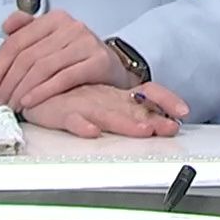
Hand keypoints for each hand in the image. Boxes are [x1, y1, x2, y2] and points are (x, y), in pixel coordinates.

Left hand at [0, 8, 125, 110]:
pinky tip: (30, 102)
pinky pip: (64, 78)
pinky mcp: (98, 60)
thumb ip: (27, 31)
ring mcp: (85, 42)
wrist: (112, 68)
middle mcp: (70, 26)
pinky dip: (43, 91)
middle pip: (28, 56)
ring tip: (13, 105)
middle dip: (8, 82)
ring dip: (22, 90)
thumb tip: (6, 25)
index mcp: (54, 18)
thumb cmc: (75, 57)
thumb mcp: (50, 40)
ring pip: (43, 67)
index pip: (16, 41)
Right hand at [19, 83, 186, 138]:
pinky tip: (92, 132)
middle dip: (152, 120)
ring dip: (125, 124)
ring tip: (142, 131)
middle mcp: (105, 99)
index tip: (183, 111)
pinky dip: (82, 125)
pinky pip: (73, 119)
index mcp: (117, 96)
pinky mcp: (62, 112)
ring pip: (108, 114)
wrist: (36, 87)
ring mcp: (84, 104)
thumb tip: (156, 122)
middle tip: (169, 128)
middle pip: (133, 108)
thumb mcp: (105, 104)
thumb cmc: (71, 98)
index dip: (166, 100)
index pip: (148, 93)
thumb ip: (128, 112)